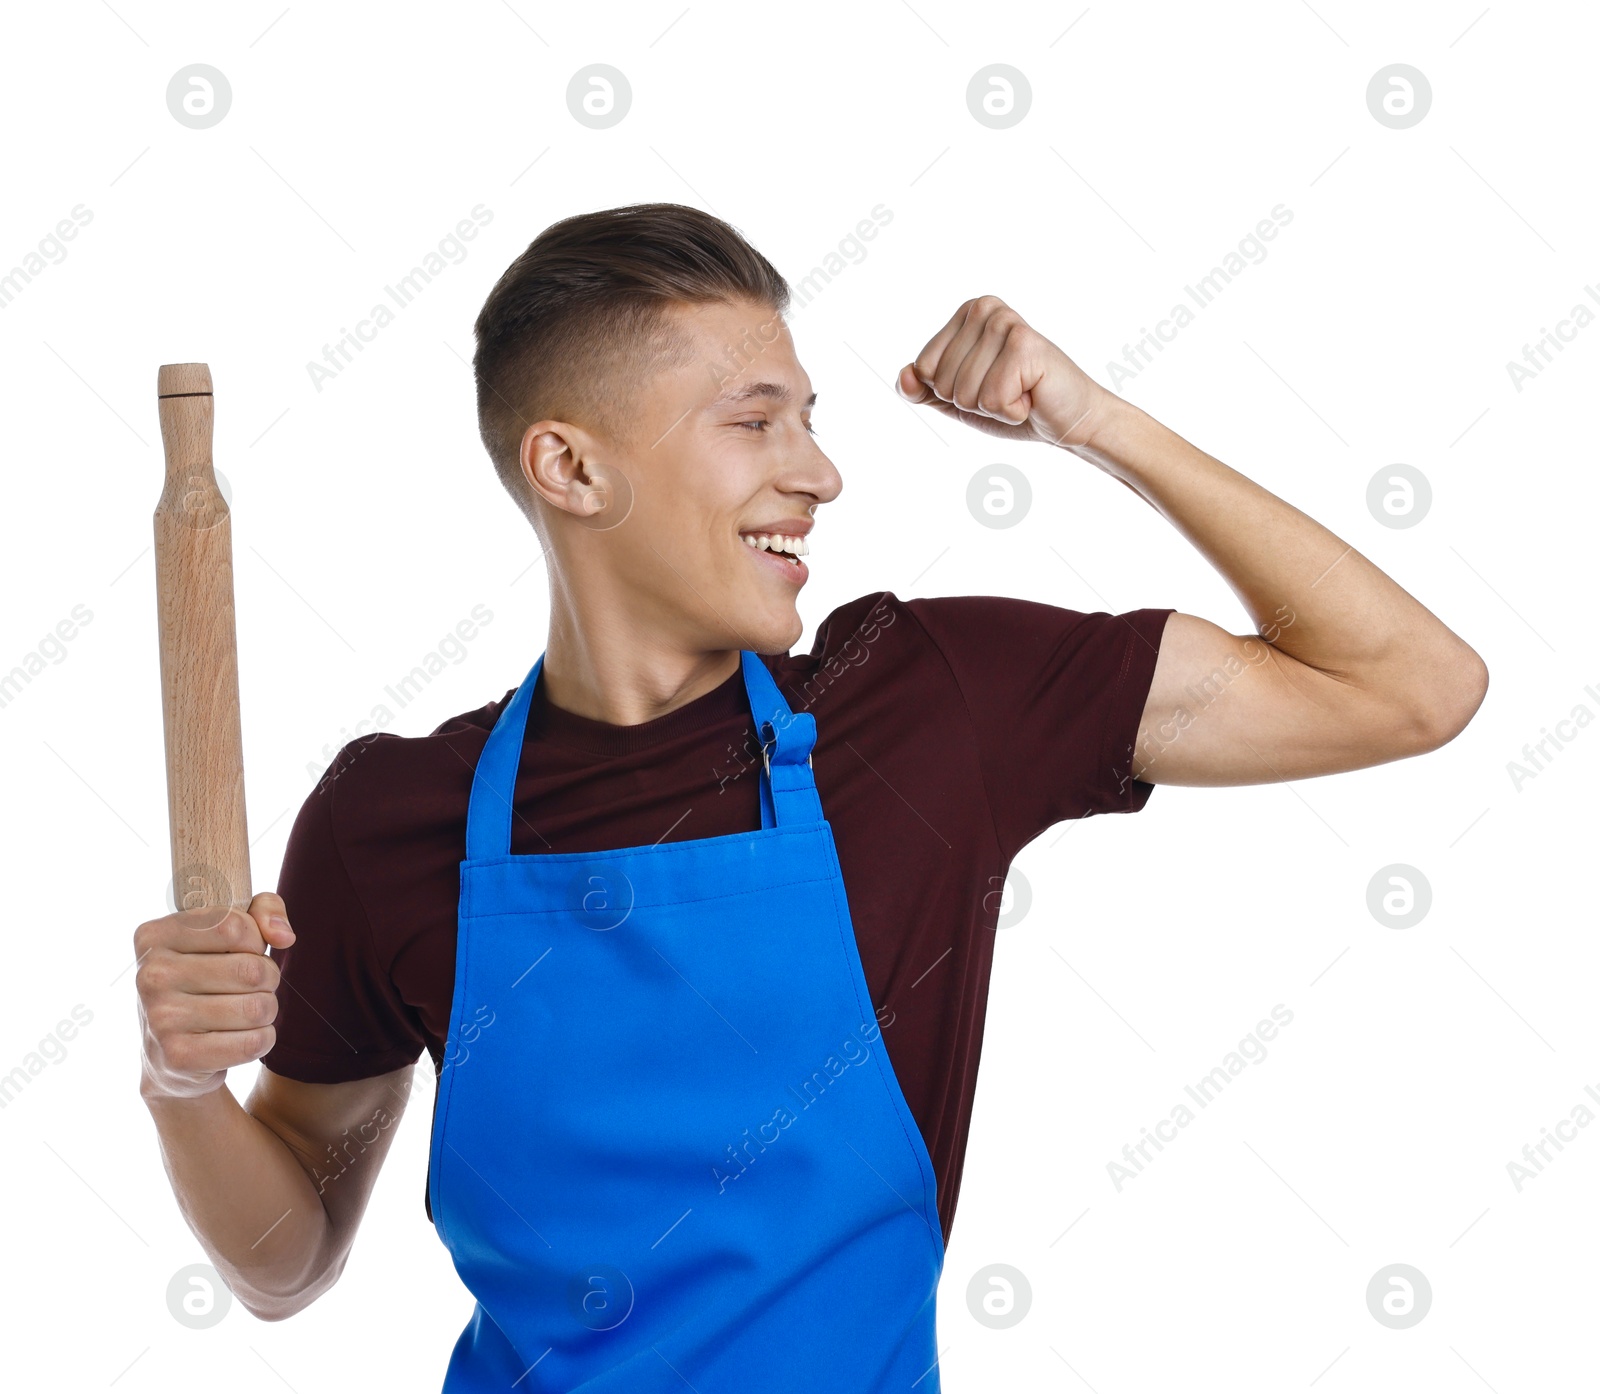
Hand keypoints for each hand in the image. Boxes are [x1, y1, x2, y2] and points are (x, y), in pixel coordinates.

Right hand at [135, 891, 295, 1101]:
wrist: (170, 1053)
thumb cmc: (208, 977)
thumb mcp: (232, 930)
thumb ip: (264, 909)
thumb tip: (283, 935)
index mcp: (155, 936)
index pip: (234, 926)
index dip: (255, 940)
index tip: (244, 951)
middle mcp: (151, 975)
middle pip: (251, 969)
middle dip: (268, 978)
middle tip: (251, 986)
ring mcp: (160, 1017)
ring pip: (258, 1007)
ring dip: (267, 1010)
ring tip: (245, 1011)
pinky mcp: (178, 1056)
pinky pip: (253, 1043)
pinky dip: (262, 1039)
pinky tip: (240, 1037)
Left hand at [896, 295, 1115, 448]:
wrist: (1069, 419)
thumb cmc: (1017, 404)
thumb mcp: (960, 401)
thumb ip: (925, 391)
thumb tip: (904, 376)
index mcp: (967, 313)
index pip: (923, 368)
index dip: (951, 392)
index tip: (988, 383)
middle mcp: (985, 309)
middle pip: (941, 381)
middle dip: (973, 401)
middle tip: (1009, 389)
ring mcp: (1005, 323)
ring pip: (964, 393)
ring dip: (994, 406)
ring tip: (1022, 392)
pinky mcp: (1025, 345)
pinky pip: (991, 399)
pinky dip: (1011, 412)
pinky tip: (1032, 396)